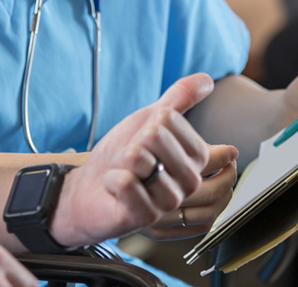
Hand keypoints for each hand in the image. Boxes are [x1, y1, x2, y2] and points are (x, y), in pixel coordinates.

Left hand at [50, 73, 227, 247]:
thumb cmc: (122, 155)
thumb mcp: (150, 120)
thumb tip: (207, 80)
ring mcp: (169, 201)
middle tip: (132, 161)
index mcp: (196, 157)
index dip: (148, 124)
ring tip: (125, 175)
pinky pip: (125, 181)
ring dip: (121, 163)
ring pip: (138, 158)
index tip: (146, 141)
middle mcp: (189, 181)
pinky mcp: (146, 217)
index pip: (169, 118)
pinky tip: (117, 191)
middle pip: (155, 136)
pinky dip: (112, 180)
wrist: (91, 186)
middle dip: (133, 143)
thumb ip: (179, 99)